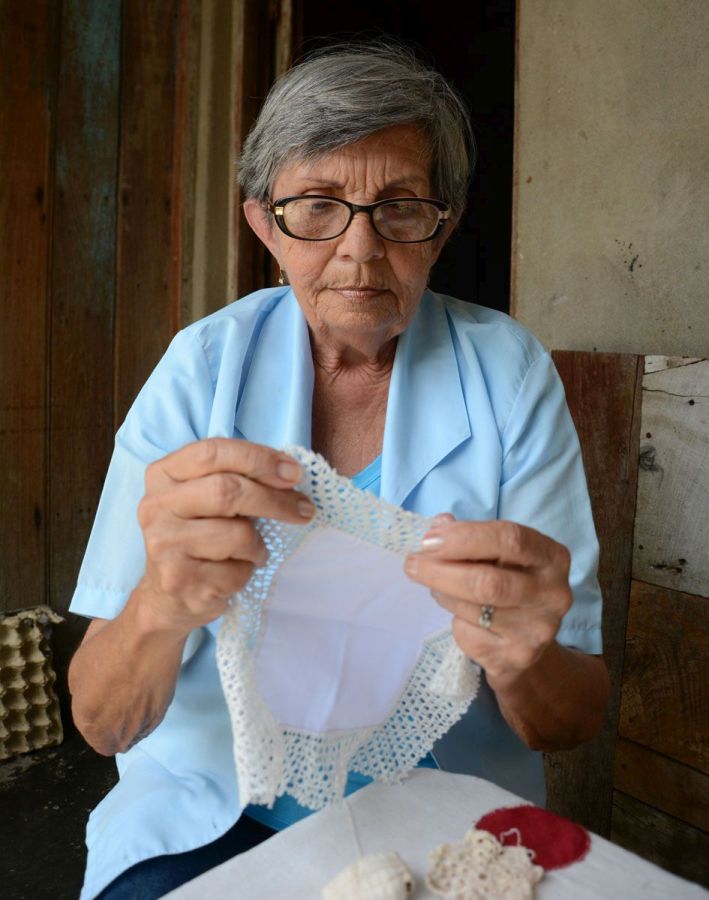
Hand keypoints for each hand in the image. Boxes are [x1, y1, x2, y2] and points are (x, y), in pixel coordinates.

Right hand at [136, 438, 314, 632]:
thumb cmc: (200, 537)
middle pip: (226, 490)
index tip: (294, 472)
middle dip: (275, 500)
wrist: (168, 597)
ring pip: (237, 534)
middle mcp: (155, 506)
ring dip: (259, 545)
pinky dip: (247, 571)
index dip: (259, 459)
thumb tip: (290, 473)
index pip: (213, 452)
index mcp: (163, 475)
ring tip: (253, 551)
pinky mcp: (178, 580)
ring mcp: (164, 544)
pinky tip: (232, 572)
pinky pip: (236, 571)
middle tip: (304, 509)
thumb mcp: (207, 498)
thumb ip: (237, 478)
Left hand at [403, 519, 571, 685]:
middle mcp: (553, 594)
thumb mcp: (500, 555)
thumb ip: (471, 537)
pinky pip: (468, 634)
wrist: (528, 643)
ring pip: (473, 608)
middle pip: (488, 581)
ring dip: (443, 593)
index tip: (429, 541)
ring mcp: (538, 630)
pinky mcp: (517, 657)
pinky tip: (459, 615)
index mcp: (552, 558)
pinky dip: (454, 621)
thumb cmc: (510, 583)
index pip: (510, 539)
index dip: (465, 538)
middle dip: (440, 571)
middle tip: (412, 564)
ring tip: (436, 586)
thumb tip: (438, 526)